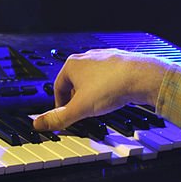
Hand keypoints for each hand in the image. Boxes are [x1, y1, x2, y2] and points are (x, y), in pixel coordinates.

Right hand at [33, 49, 168, 131]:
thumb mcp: (80, 108)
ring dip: (91, 93)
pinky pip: (107, 77)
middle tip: (80, 112)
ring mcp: (104, 58)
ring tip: (97, 106)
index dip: (59, 104)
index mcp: (72, 65)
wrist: (142, 77)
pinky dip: (107, 88)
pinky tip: (113, 97)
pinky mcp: (120, 62)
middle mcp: (87, 58)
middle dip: (76, 98)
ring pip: (91, 78)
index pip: (58, 86)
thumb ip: (59, 117)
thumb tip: (38, 123)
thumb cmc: (111, 86)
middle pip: (74, 81)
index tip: (65, 114)